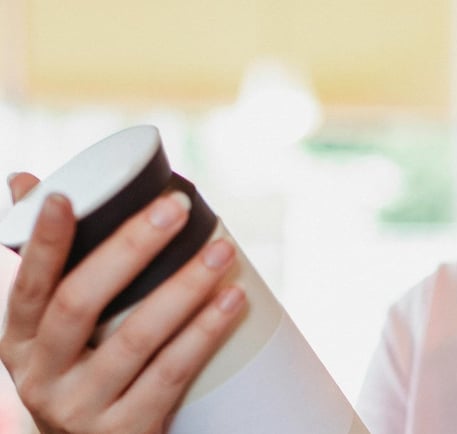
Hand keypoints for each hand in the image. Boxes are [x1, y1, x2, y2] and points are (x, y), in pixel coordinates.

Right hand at [0, 173, 247, 432]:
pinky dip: (205, 333)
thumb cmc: (83, 376)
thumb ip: (50, 265)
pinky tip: (232, 300)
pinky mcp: (125, 431)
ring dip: (184, 287)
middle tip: (176, 207)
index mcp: (19, 342)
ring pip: (135, 338)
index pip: (27, 285)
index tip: (66, 197)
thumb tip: (25, 180)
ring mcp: (81, 408)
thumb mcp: (54, 333)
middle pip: (81, 303)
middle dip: (130, 249)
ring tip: (222, 249)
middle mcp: (41, 376)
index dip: (43, 242)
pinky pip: (171, 374)